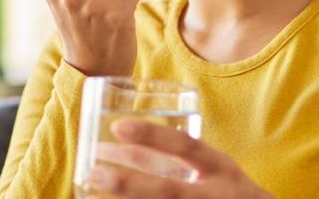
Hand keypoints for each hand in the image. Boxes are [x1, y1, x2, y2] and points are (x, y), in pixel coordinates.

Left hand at [87, 119, 274, 198]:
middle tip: (92, 172)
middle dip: (127, 184)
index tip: (118, 126)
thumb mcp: (217, 170)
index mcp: (222, 171)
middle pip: (167, 192)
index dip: (153, 136)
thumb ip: (183, 159)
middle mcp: (213, 197)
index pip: (187, 148)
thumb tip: (124, 143)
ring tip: (88, 192)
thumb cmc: (230, 193)